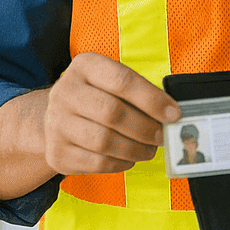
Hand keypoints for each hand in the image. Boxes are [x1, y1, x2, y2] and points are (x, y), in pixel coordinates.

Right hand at [42, 53, 179, 175]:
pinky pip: (97, 163)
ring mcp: (56, 123)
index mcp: (84, 66)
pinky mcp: (57, 153)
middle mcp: (65, 92)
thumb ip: (140, 92)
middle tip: (161, 136)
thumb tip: (171, 114)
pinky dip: (121, 163)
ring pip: (104, 141)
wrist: (56, 118)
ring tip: (149, 149)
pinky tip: (129, 158)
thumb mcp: (112, 82)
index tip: (174, 114)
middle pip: (112, 112)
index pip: (122, 81)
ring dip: (135, 149)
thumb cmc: (97, 96)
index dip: (152, 99)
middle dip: (145, 127)